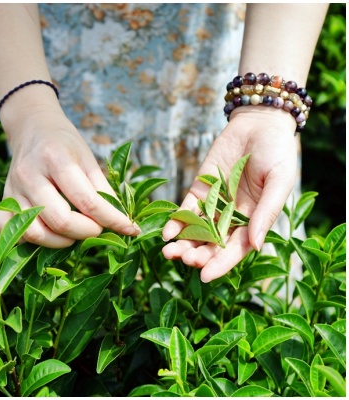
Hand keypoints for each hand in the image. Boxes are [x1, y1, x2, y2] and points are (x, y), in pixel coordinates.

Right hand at [0, 106, 140, 247]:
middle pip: (60, 220)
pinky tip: (46, 233)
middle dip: (86, 232)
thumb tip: (121, 224)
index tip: (129, 229)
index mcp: (56, 158)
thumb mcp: (88, 158)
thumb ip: (102, 190)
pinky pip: (7, 229)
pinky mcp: (3, 199)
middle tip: (97, 228)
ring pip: (34, 231)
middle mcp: (30, 174)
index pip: (87, 200)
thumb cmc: (64, 143)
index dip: (111, 220)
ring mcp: (12, 189)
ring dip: (60, 242)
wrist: (32, 127)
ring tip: (74, 234)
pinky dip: (26, 240)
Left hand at [162, 107, 297, 281]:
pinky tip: (167, 233)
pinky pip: (186, 209)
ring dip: (183, 243)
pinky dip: (176, 221)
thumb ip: (266, 213)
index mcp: (255, 221)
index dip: (221, 264)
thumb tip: (256, 245)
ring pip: (196, 230)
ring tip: (169, 253)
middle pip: (212, 244)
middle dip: (197, 255)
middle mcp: (233, 217)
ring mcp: (214, 204)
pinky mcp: (199, 188)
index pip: (235, 250)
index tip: (204, 277)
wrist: (259, 123)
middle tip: (183, 261)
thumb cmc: (277, 153)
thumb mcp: (279, 182)